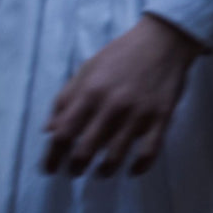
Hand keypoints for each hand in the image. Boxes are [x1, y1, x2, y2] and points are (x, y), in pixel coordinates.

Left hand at [43, 14, 204, 176]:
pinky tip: (132, 171)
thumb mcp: (88, 69)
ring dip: (104, 171)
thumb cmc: (121, 54)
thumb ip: (66, 98)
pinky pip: (148, 152)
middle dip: (76, 167)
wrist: (163, 40)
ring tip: (102, 172)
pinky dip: (139, 167)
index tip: (50, 169)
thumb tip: (48, 130)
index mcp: (90, 92)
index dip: (52, 157)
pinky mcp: (160, 118)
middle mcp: (112, 106)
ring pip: (115, 156)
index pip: (63, 133)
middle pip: (85, 150)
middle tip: (75, 171)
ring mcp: (138, 114)